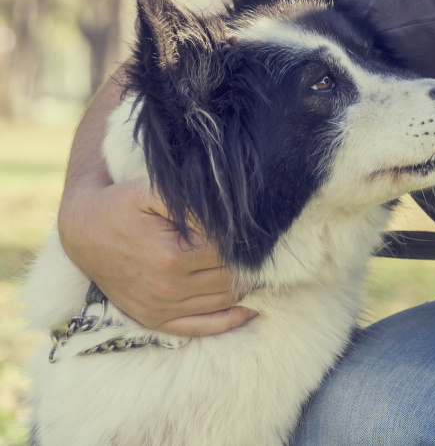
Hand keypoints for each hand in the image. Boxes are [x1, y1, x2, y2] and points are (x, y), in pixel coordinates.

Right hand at [58, 177, 256, 335]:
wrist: (83, 231)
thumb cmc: (122, 205)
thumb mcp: (154, 191)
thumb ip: (193, 203)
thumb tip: (231, 218)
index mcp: (172, 256)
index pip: (230, 252)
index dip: (247, 241)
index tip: (260, 231)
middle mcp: (168, 288)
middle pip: (232, 278)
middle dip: (252, 264)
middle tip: (267, 250)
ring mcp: (162, 308)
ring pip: (224, 302)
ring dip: (247, 288)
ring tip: (261, 270)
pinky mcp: (156, 320)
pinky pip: (204, 327)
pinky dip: (232, 320)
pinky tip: (252, 308)